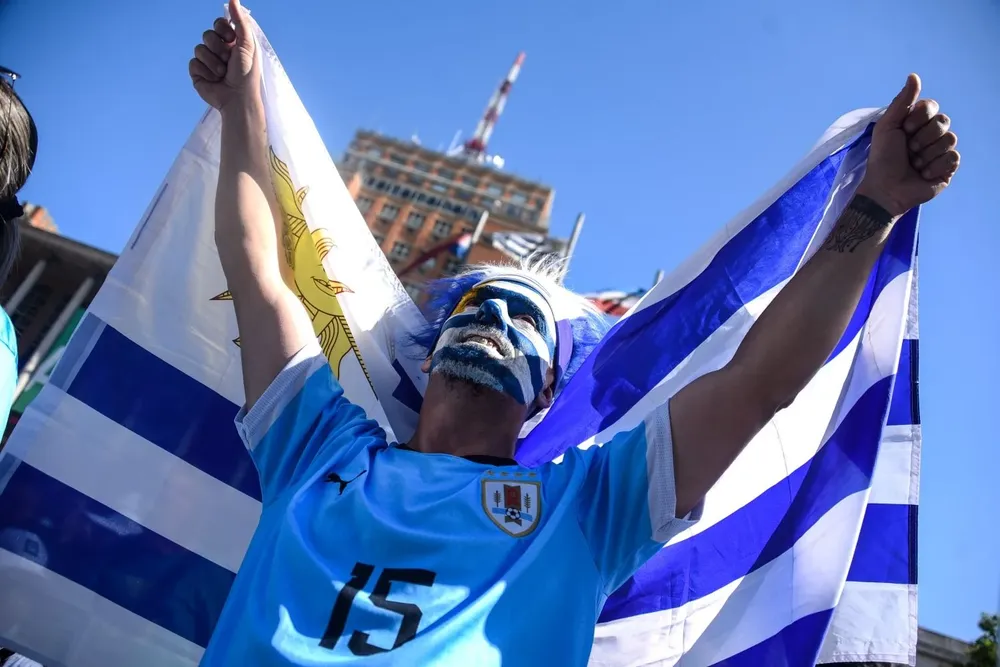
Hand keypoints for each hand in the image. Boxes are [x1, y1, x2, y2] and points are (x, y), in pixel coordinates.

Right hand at [189, 0, 258, 110]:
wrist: (238, 98)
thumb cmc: (246, 73)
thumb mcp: (247, 44)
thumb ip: (240, 21)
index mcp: (231, 42)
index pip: (218, 24)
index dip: (223, 30)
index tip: (232, 39)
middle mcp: (218, 50)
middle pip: (207, 34)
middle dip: (219, 48)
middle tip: (229, 60)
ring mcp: (206, 61)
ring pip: (199, 49)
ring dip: (214, 62)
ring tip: (223, 73)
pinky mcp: (197, 73)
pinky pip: (193, 63)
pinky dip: (206, 71)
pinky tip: (215, 80)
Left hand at [856, 74, 959, 216]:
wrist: (885, 188)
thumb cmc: (882, 158)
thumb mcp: (887, 126)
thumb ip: (902, 102)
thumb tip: (914, 76)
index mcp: (917, 122)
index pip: (931, 106)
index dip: (919, 118)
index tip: (904, 130)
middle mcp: (931, 134)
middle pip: (943, 121)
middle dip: (922, 137)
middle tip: (908, 150)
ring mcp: (941, 151)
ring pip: (950, 139)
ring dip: (927, 154)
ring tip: (914, 164)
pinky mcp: (948, 168)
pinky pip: (953, 157)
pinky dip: (935, 166)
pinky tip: (923, 174)